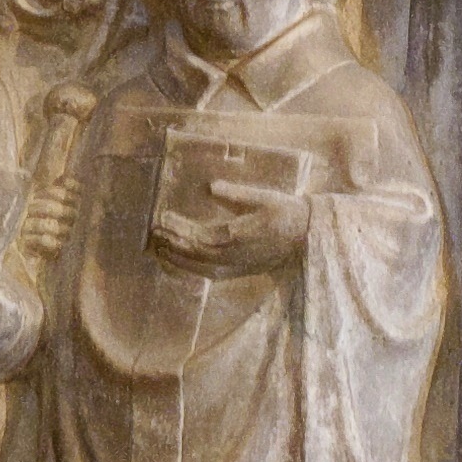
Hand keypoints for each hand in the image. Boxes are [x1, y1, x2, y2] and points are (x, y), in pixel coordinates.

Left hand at [149, 173, 309, 281]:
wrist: (308, 237)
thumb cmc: (287, 212)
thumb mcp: (265, 197)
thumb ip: (236, 194)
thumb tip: (211, 186)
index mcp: (239, 235)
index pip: (199, 235)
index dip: (179, 228)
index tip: (161, 217)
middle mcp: (234, 255)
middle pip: (194, 253)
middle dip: (172, 243)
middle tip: (153, 233)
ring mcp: (237, 266)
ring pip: (199, 267)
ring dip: (177, 259)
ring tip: (159, 249)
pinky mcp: (240, 271)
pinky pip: (209, 275)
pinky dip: (191, 270)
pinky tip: (180, 264)